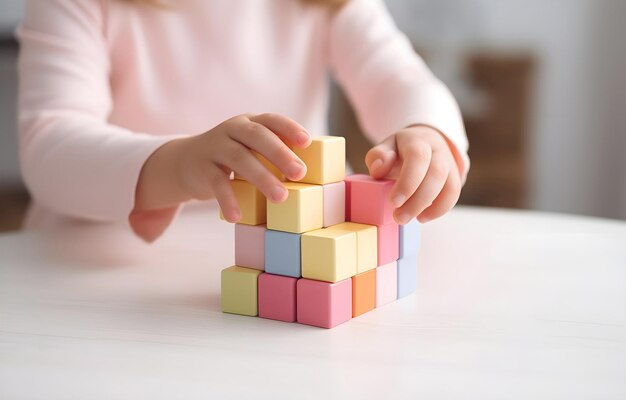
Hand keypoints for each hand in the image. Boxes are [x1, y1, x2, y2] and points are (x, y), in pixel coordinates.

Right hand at [134, 113, 310, 223]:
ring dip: (261, 178)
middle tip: (300, 173)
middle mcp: (231, 130)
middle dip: (280, 153)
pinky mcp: (201, 168)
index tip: (307, 142)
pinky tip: (238, 216)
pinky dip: (228, 200)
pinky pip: (216, 183)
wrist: (184, 163)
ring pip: (239, 159)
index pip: (271, 120)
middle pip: (256, 136)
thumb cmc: (231, 158)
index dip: (289, 128)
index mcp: (248, 122)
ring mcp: (215, 147)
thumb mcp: (249, 148)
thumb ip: (271, 153)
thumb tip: (309, 173)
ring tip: (280, 198)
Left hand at [365, 125, 461, 224]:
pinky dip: (440, 209)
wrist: (424, 142)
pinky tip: (422, 217)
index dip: (408, 181)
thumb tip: (378, 169)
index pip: (418, 157)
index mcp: (417, 140)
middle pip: (436, 174)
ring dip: (431, 208)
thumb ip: (378, 156)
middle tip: (399, 217)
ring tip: (410, 219)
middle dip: (418, 200)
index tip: (394, 201)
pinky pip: (453, 194)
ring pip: (449, 186)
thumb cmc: (400, 149)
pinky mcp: (455, 177)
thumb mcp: (385, 147)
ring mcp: (449, 163)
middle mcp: (437, 150)